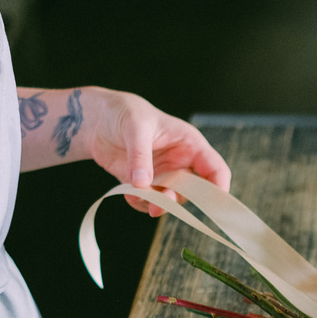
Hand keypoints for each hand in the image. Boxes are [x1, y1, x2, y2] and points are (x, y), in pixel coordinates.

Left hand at [84, 88, 231, 213]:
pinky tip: (127, 192)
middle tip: (158, 204)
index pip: (215, 169)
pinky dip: (139, 203)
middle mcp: (180, 162)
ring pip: (170, 200)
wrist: (97, 119)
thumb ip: (140, 155)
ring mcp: (163, 174)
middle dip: (177, 200)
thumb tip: (143, 184)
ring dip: (156, 204)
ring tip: (136, 195)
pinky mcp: (145, 184)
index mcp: (190, 144)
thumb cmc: (124, 112)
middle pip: (193, 192)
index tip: (211, 205)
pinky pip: (149, 202)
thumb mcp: (135, 127)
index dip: (218, 189)